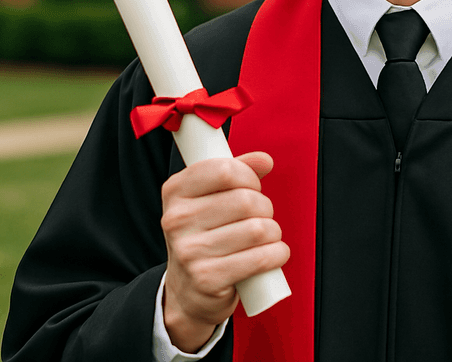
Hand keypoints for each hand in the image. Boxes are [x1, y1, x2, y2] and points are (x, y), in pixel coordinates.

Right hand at [160, 151, 289, 352]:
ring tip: (264, 238)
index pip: (225, 170)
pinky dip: (276, 254)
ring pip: (258, 229)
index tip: (252, 187)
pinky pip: (260, 258)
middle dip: (264, 208)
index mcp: (175, 191)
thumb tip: (263, 160)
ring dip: (273, 233)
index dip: (249, 177)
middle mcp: (177, 220)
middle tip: (259, 218)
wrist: (188, 292)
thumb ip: (237, 172)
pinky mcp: (207, 278)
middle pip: (246, 200)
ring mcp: (189, 251)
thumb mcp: (210, 199)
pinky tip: (272, 255)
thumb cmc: (204, 238)